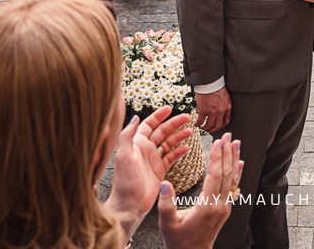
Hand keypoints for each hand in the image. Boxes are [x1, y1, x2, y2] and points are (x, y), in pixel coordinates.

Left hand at [108, 107, 193, 232]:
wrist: (130, 204)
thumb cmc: (124, 181)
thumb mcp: (124, 155)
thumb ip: (127, 135)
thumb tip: (135, 117)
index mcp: (136, 144)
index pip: (149, 124)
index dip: (159, 116)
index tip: (170, 108)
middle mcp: (145, 150)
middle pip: (162, 132)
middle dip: (174, 124)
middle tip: (187, 118)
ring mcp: (153, 160)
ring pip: (169, 143)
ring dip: (179, 136)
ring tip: (190, 131)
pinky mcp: (159, 170)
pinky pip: (171, 157)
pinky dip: (179, 152)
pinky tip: (186, 148)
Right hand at [158, 132, 242, 248]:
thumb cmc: (179, 241)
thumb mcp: (167, 224)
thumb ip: (166, 204)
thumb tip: (165, 184)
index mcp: (207, 206)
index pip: (215, 176)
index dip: (217, 157)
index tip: (218, 142)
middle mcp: (220, 205)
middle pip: (226, 174)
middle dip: (228, 153)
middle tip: (229, 136)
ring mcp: (225, 207)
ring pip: (232, 179)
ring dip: (234, 159)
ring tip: (236, 144)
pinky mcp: (225, 209)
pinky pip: (233, 186)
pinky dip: (237, 173)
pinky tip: (240, 164)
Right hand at [196, 87, 231, 132]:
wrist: (210, 81)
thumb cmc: (216, 86)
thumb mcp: (225, 96)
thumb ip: (224, 104)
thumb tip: (221, 111)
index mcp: (227, 107)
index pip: (226, 121)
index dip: (221, 126)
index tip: (217, 127)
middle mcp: (221, 111)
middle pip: (218, 126)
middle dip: (213, 130)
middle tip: (209, 130)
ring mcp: (212, 112)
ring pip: (209, 125)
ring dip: (205, 128)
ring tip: (202, 127)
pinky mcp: (203, 110)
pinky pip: (200, 121)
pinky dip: (198, 124)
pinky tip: (196, 124)